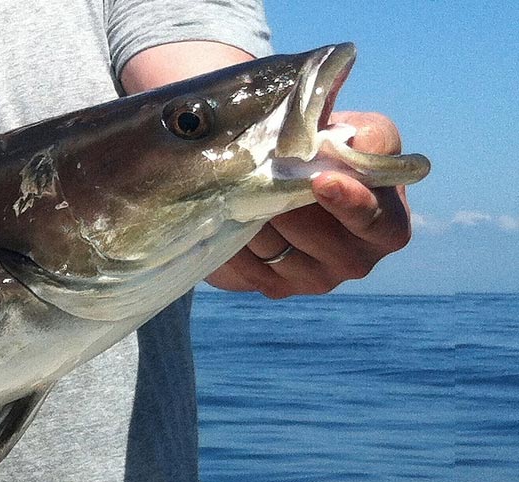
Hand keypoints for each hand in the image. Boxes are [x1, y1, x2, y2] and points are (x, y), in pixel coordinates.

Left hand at [206, 112, 412, 298]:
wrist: (259, 165)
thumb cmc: (308, 140)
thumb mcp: (326, 121)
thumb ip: (331, 108)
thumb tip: (336, 70)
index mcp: (386, 218)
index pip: (381, 225)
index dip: (353, 205)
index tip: (320, 180)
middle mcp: (359, 255)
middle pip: (330, 249)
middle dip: (293, 214)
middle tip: (263, 183)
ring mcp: (317, 276)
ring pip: (283, 259)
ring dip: (257, 225)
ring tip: (238, 193)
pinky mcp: (275, 287)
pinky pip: (248, 273)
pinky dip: (231, 243)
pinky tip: (220, 217)